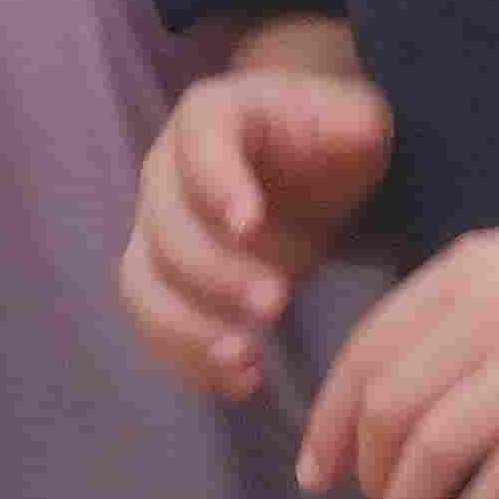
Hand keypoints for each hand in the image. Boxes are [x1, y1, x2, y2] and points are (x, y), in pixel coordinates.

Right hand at [122, 65, 397, 399]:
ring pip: (144, 283)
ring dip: (187, 328)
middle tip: (275, 304)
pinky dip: (188, 359)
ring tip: (246, 360)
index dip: (218, 182)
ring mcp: (155, 230)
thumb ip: (352, 127)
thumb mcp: (351, 121)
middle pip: (168, 225)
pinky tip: (240, 383)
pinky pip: (155, 324)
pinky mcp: (164, 283)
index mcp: (211, 115)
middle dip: (216, 272)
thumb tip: (353, 136)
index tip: (251, 223)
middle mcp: (166, 171)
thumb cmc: (328, 138)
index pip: (200, 140)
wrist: (306, 168)